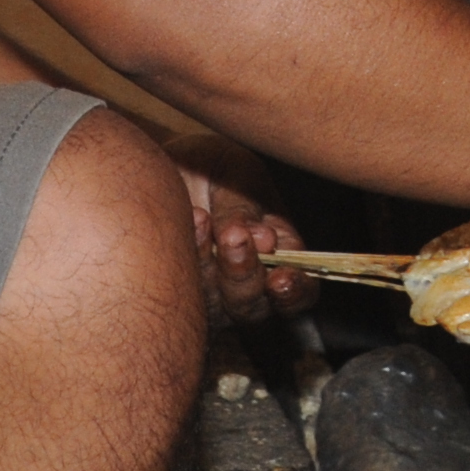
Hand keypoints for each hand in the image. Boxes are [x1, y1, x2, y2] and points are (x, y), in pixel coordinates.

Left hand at [167, 136, 315, 324]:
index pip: (300, 290)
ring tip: (202, 219)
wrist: (169, 164)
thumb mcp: (240, 175)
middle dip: (244, 275)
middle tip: (233, 237)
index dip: (295, 291)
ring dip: (210, 265)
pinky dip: (186, 257)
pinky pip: (182, 293)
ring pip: (216, 305)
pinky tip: (189, 220)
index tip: (279, 279)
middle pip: (254, 306)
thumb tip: (266, 242)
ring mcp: (212, 292)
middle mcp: (250, 281)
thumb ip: (249, 210)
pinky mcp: (178, 293)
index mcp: (281, 253)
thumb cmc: (214, 169)